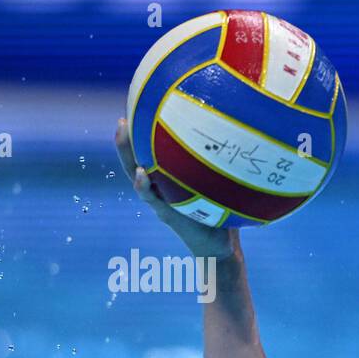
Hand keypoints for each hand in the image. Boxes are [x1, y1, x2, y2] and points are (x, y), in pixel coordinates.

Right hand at [113, 116, 239, 260]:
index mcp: (168, 181)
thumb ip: (218, 168)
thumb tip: (236, 139)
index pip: (150, 154)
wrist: (220, 249)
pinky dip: (145, 186)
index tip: (138, 108)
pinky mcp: (169, 215)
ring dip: (127, 155)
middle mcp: (160, 189)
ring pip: (137, 176)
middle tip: (122, 118)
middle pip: (136, 160)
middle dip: (126, 140)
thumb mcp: (218, 186)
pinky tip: (141, 173)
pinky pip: (153, 199)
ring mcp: (162, 202)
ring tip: (122, 132)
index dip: (142, 134)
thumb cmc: (223, 216)